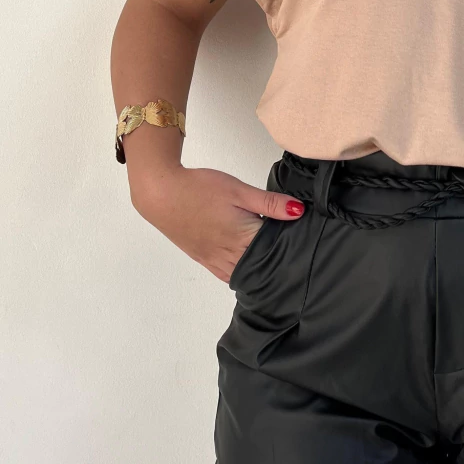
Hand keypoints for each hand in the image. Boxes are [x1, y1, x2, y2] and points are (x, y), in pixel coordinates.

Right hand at [128, 165, 305, 283]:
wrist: (161, 194)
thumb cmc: (198, 188)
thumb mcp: (239, 190)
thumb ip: (269, 203)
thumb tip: (298, 211)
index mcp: (242, 237)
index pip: (275, 251)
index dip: (290, 247)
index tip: (302, 243)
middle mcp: (228, 254)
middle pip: (260, 266)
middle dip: (276, 261)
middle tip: (292, 254)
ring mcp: (213, 259)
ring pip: (243, 275)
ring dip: (257, 270)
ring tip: (272, 261)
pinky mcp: (202, 258)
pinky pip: (226, 275)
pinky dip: (239, 274)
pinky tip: (246, 266)